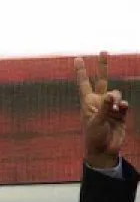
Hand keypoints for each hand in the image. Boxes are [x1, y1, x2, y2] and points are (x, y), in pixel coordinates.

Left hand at [77, 52, 128, 167]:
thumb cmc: (94, 136)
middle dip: (102, 66)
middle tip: (103, 51)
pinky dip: (122, 105)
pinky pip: (123, 104)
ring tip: (114, 107)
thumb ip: (103, 107)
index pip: (84, 83)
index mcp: (87, 102)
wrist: (104, 150)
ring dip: (116, 98)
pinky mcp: (120, 114)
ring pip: (116, 93)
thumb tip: (109, 95)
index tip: (77, 58)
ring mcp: (110, 107)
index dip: (81, 71)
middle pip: (102, 80)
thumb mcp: (95, 122)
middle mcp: (99, 102)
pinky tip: (120, 107)